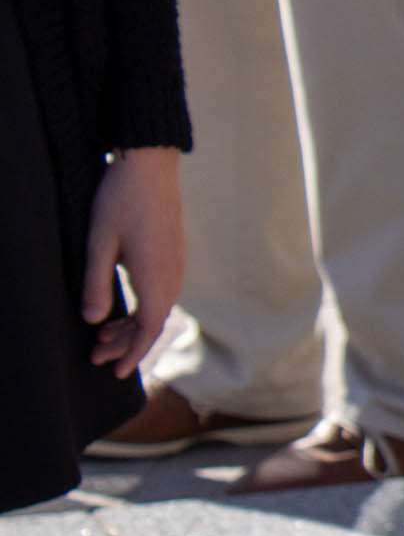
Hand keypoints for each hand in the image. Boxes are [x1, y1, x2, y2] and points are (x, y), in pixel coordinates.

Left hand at [83, 148, 185, 378]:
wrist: (151, 163)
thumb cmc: (120, 200)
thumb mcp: (99, 242)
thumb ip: (96, 284)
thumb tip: (94, 321)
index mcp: (156, 274)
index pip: (148, 326)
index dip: (132, 352)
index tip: (115, 372)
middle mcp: (173, 271)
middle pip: (155, 320)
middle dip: (127, 343)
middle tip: (95, 355)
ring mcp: (177, 260)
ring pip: (160, 305)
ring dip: (134, 324)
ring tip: (104, 333)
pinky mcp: (174, 250)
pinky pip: (164, 290)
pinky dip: (144, 306)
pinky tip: (125, 305)